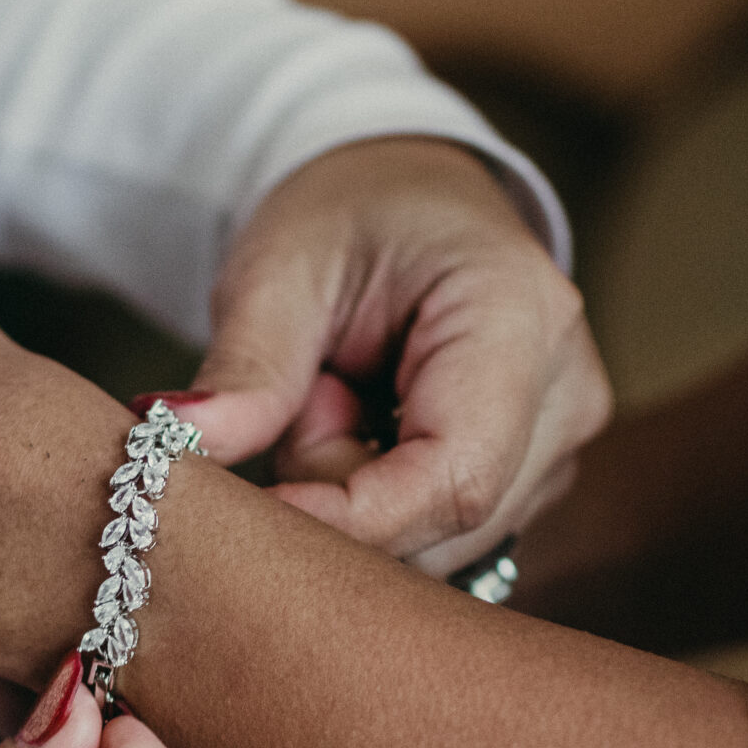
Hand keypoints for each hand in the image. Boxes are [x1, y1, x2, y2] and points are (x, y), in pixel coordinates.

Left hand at [179, 136, 609, 575]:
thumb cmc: (346, 217)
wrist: (401, 200)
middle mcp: (567, 393)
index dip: (349, 520)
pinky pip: (437, 539)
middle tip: (297, 401)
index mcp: (521, 317)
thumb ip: (245, 366)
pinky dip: (375, 505)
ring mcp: (560, 446)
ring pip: (436, 547)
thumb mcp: (279, 267)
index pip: (452, 476)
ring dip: (354, 499)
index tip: (252, 516)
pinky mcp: (533, 480)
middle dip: (339, 497)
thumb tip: (180, 445)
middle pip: (442, 526)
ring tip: (334, 400)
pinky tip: (365, 431)